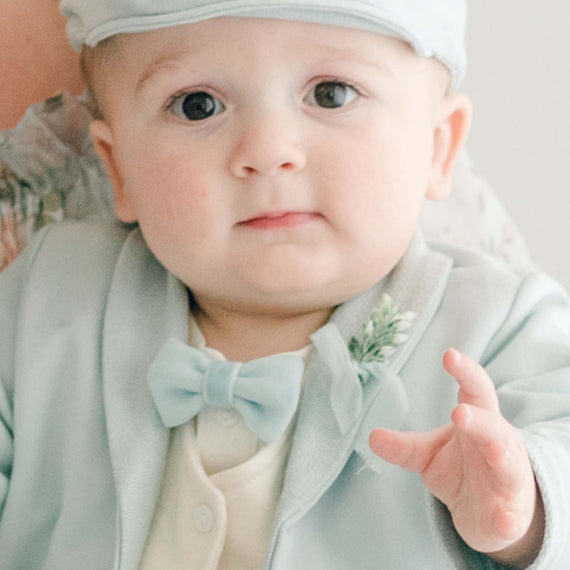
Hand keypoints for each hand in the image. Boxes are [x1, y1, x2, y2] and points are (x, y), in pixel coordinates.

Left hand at [369, 349, 543, 566]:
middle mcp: (498, 444)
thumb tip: (370, 436)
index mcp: (479, 421)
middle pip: (492, 426)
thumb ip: (404, 446)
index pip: (475, 390)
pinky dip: (509, 517)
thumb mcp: (428, 454)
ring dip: (500, 457)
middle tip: (459, 412)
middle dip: (478, 419)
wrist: (492, 513)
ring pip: (507, 465)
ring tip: (492, 452)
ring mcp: (508, 478)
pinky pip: (511, 514)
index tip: (449, 354)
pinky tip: (505, 519)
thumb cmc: (462, 469)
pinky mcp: (510, 512)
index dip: (465, 372)